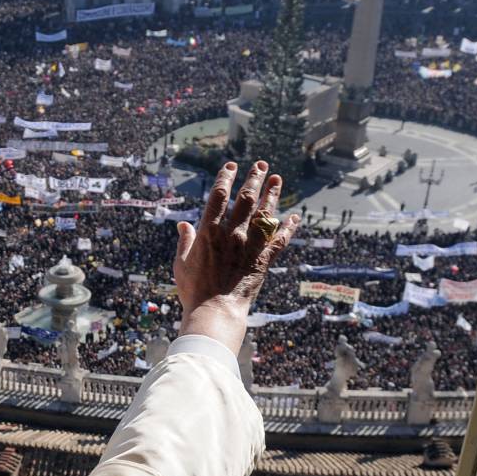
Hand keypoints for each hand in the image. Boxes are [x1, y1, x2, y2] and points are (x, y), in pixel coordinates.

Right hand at [172, 161, 298, 352]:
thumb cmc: (194, 290)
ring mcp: (250, 246)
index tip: (231, 167)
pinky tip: (295, 217)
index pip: (219, 195)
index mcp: (209, 231)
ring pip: (265, 213)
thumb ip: (184, 241)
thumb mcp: (181, 263)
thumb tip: (183, 225)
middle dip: (254, 179)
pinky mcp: (263, 260)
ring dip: (272, 194)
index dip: (226, 178)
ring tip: (277, 179)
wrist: (216, 310)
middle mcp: (232, 233)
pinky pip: (280, 240)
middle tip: (261, 165)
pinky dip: (289, 228)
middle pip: (246, 198)